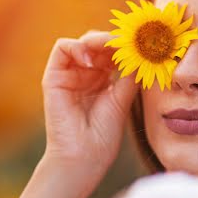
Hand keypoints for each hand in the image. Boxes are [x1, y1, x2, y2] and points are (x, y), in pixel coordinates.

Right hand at [41, 30, 138, 180]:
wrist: (84, 156)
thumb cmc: (104, 135)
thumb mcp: (123, 99)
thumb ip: (130, 75)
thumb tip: (143, 51)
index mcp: (103, 81)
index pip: (114, 53)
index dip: (126, 47)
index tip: (142, 46)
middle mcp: (86, 75)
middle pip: (99, 45)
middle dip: (115, 41)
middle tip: (130, 43)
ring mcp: (70, 75)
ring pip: (84, 42)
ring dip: (99, 41)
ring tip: (113, 49)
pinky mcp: (54, 77)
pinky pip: (63, 48)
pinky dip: (78, 47)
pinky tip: (92, 60)